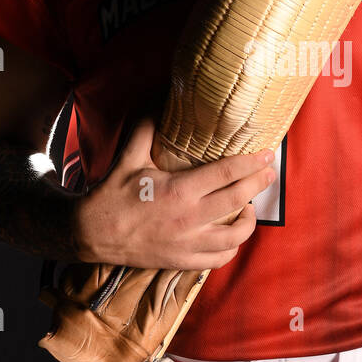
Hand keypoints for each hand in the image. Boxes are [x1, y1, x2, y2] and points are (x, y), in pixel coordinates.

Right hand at [74, 115, 275, 271]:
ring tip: (251, 205)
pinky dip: (232, 246)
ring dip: (250, 219)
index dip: (251, 163)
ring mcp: (187, 244)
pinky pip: (219, 258)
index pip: (226, 173)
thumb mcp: (129, 157)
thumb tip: (157, 101)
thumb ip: (146, 128)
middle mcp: (188, 218)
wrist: (91, 233)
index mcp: (178, 190)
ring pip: (235, 235)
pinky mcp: (183, 261)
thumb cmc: (112, 194)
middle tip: (269, 172)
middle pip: (238, 199)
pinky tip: (233, 234)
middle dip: (260, 183)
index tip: (267, 154)